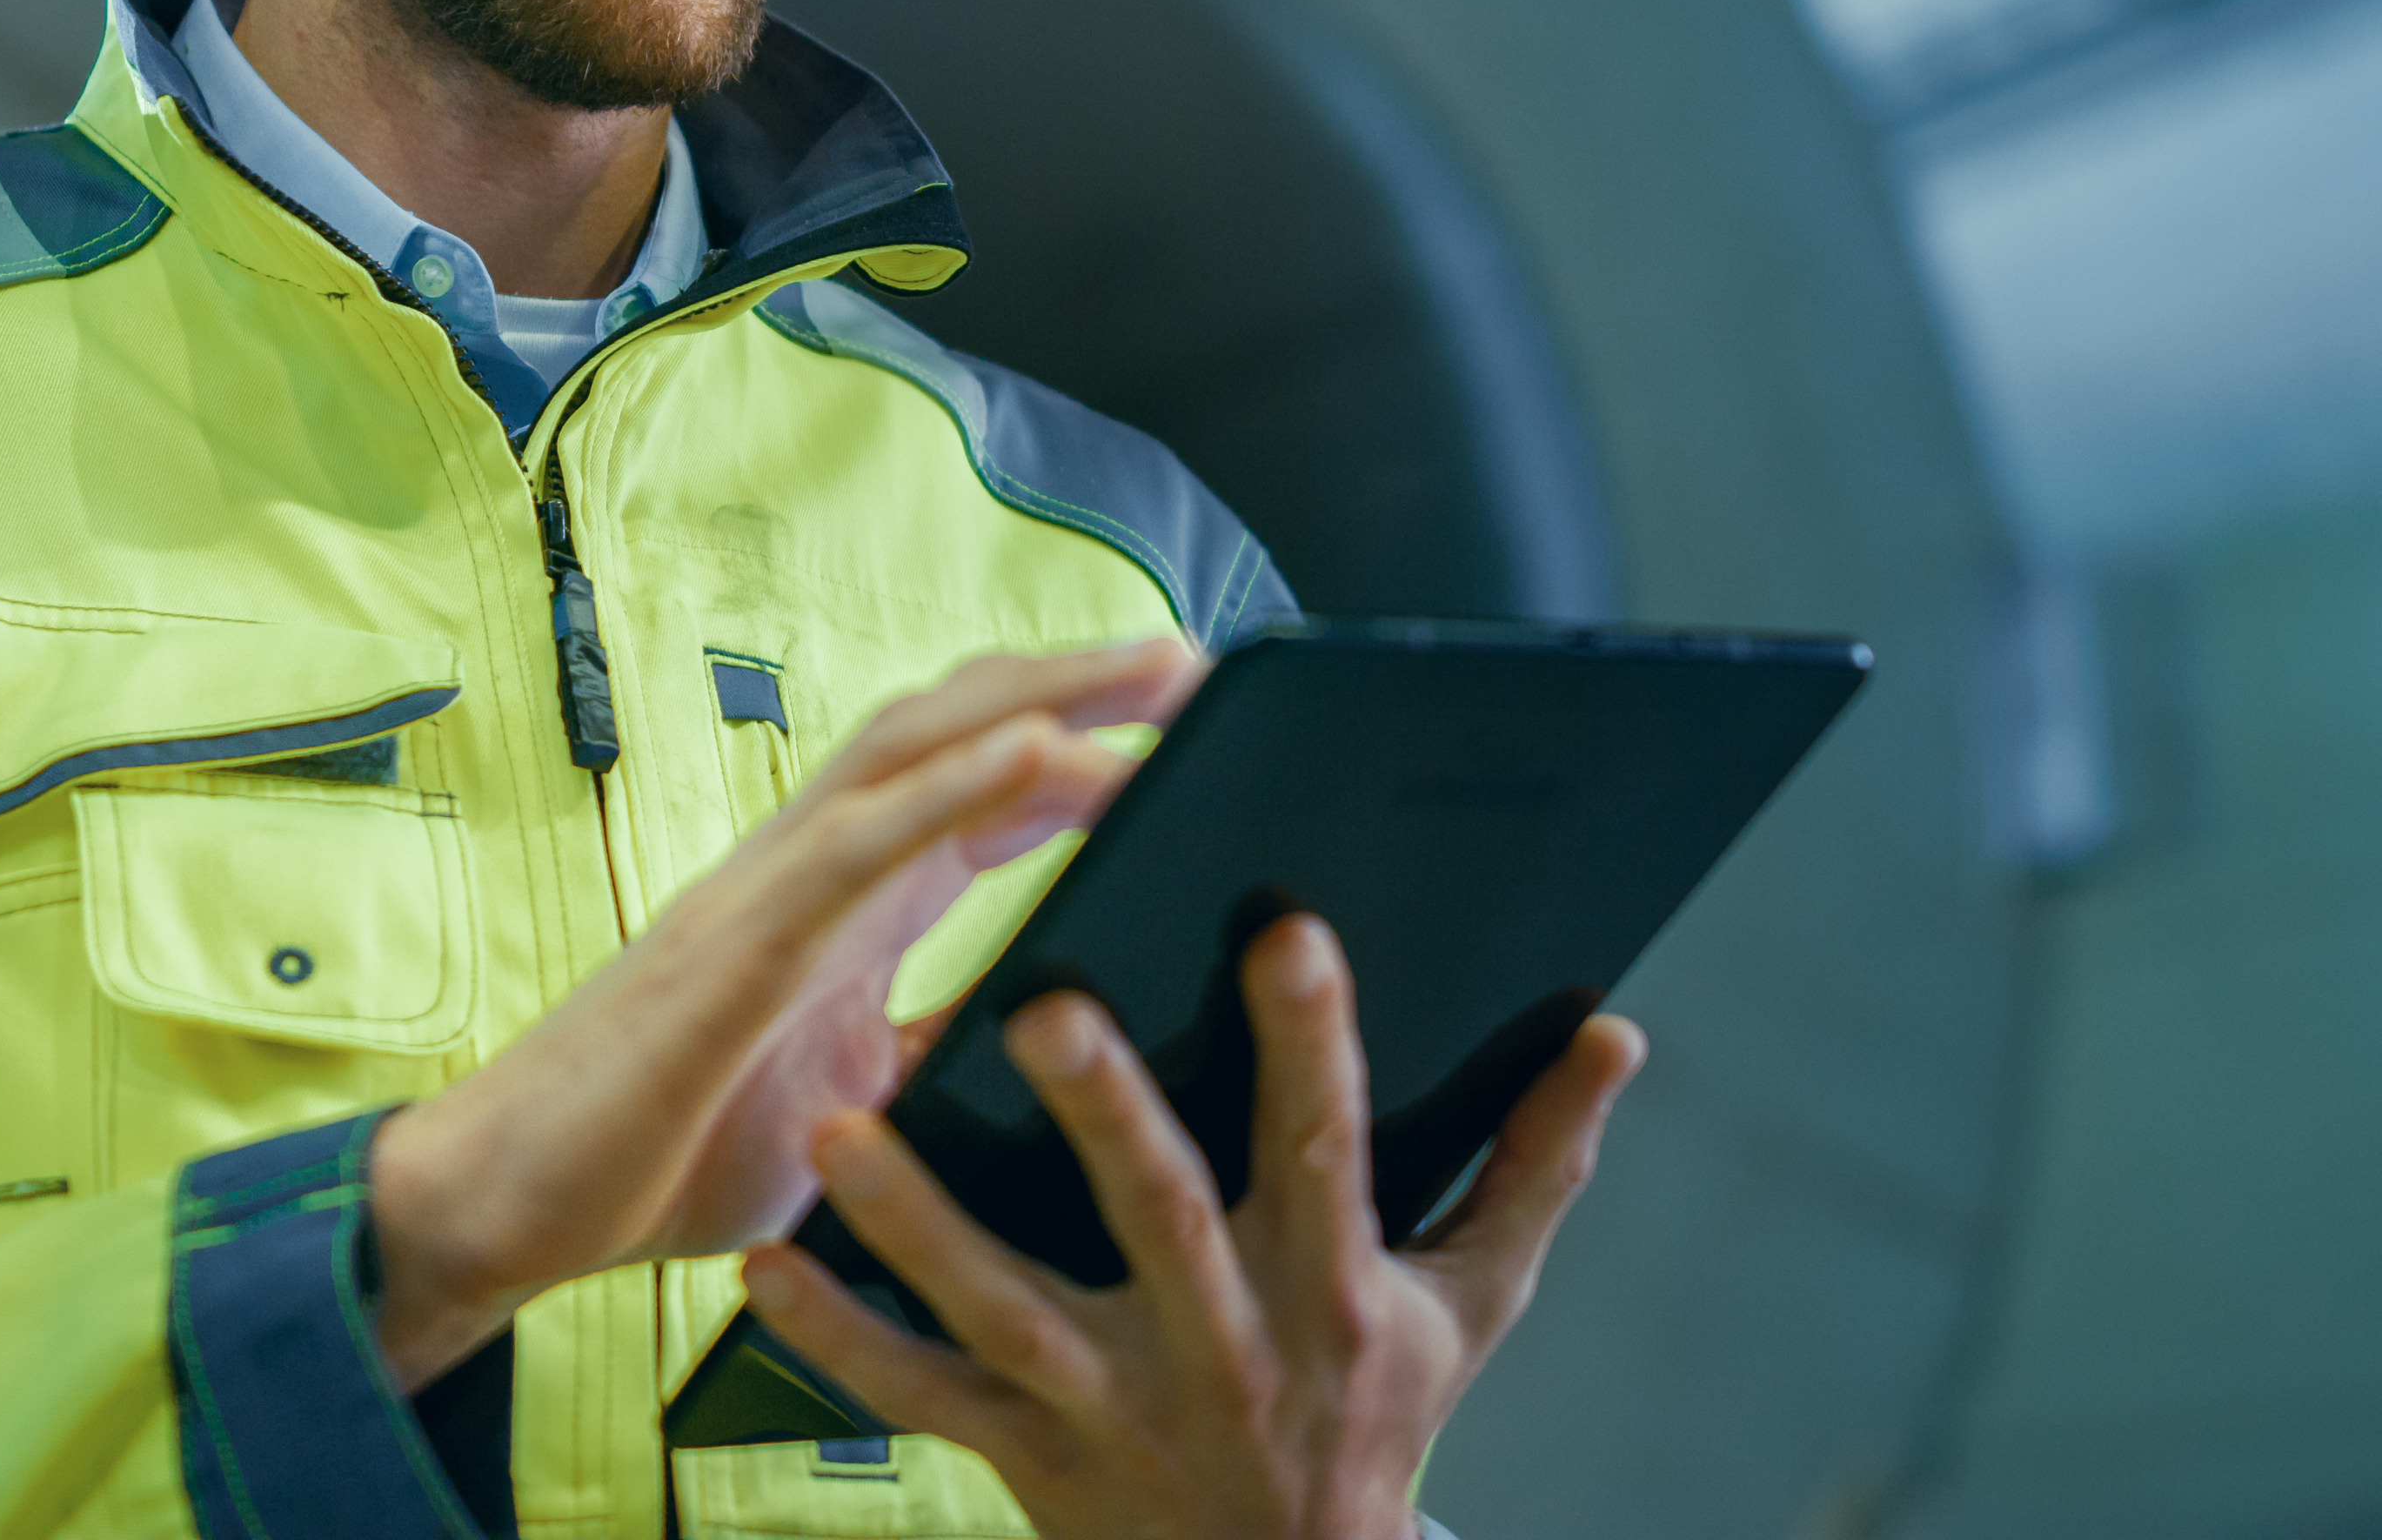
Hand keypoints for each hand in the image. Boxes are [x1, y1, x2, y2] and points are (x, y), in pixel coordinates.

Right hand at [365, 638, 1203, 1384]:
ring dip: (1046, 694)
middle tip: (1198, 660)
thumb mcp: (843, 1109)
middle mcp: (807, 868)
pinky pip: (861, 840)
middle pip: (957, 726)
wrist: (504, 1211)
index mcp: (838, 906)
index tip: (1179, 722)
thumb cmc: (657, 1157)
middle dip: (1080, 679)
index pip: (973, 787)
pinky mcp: (736, 942)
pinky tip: (1045, 748)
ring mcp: (766, 889)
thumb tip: (1033, 1043)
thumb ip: (924, 1052)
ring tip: (1157, 668)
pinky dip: (958, 782)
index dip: (1074, 739)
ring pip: (917, 746)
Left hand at [741, 917, 1645, 1539]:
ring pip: (1000, 1307)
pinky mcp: (1023, 1457)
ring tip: (843, 1120)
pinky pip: (915, 1396)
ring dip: (918, 1218)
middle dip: (1102, 1114)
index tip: (1287, 924)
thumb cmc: (1376, 1420)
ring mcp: (1109, 1409)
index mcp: (1325, 1288)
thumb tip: (1614, 1033)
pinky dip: (837, 1333)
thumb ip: (1537, 1163)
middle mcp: (1217, 1346)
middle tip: (1038, 1000)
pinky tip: (767, 1257)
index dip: (1313, 1039)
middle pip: (1156, 1218)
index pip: (1322, 1143)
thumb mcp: (1476, 1305)